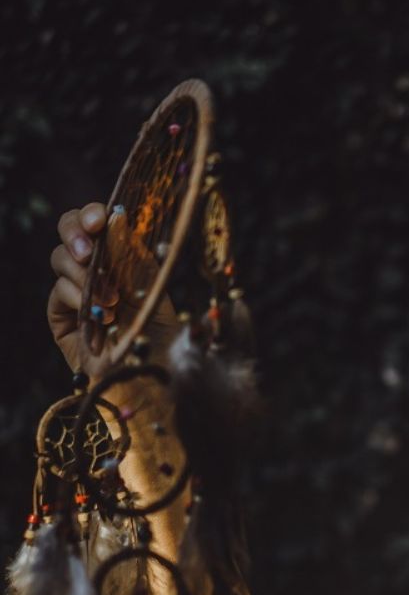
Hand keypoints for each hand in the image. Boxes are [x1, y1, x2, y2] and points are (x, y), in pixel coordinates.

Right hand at [47, 203, 179, 377]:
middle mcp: (99, 270)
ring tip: (112, 301)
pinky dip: (77, 297)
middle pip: (70, 229)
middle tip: (89, 251)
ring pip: (61, 258)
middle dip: (75, 232)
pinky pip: (59, 291)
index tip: (101, 220)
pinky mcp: (61, 316)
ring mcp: (78, 291)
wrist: (152, 380)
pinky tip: (100, 316)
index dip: (94, 214)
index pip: (100, 223)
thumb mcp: (156, 292)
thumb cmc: (163, 339)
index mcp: (125, 258)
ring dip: (85, 274)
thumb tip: (119, 219)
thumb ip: (137, 258)